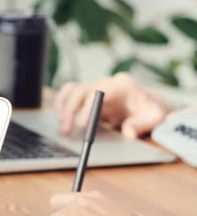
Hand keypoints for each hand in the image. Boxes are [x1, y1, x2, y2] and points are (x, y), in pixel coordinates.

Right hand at [54, 73, 169, 137]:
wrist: (148, 104)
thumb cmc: (151, 110)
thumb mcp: (154, 118)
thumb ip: (141, 124)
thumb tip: (128, 132)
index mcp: (121, 85)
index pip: (98, 92)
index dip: (87, 108)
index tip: (83, 126)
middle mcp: (105, 82)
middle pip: (80, 90)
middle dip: (70, 111)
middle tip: (67, 131)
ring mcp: (95, 87)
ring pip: (71, 91)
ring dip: (62, 108)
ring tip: (62, 127)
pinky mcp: (87, 94)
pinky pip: (68, 94)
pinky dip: (61, 105)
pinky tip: (61, 119)